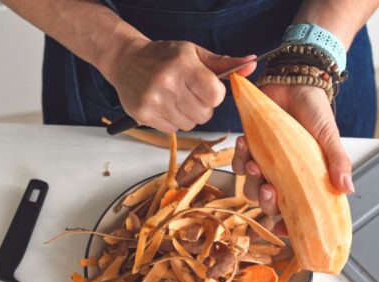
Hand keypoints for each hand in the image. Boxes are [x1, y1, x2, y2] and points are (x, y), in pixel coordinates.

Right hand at [103, 39, 255, 132]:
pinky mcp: (144, 115)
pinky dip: (173, 121)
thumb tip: (252, 64)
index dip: (215, 95)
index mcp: (183, 65)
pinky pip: (172, 129)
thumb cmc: (163, 56)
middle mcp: (167, 83)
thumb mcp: (194, 53)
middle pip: (204, 114)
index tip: (207, 88)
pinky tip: (165, 105)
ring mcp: (154, 101)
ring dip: (188, 115)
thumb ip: (224, 63)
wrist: (126, 60)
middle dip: (203, 107)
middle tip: (191, 94)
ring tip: (176, 99)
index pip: (215, 95)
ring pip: (189, 124)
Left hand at [232, 84, 353, 219]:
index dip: (289, 225)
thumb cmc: (314, 111)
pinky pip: (237, 163)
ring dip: (250, 179)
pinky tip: (244, 143)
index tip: (284, 229)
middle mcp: (284, 176)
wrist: (294, 82)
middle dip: (266, 201)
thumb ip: (338, 161)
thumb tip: (347, 189)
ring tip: (254, 162)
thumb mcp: (329, 136)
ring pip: (250, 187)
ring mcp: (266, 164)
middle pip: (269, 204)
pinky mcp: (250, 149)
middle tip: (269, 188)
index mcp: (305, 179)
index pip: (297, 211)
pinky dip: (238, 157)